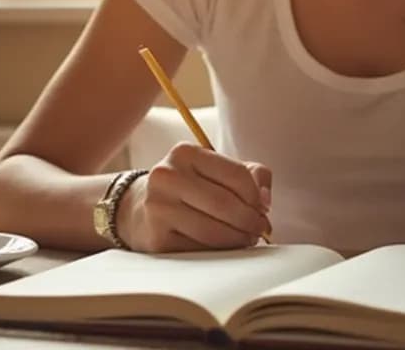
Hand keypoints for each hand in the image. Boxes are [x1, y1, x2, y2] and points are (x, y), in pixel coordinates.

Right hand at [117, 142, 272, 252]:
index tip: (263, 208)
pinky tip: (224, 247)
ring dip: (239, 240)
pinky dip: (220, 252)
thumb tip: (265, 201)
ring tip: (245, 239)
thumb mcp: (215, 169)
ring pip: (214, 231)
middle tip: (259, 229)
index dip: (257, 196)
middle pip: (226, 204)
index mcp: (185, 153)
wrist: (139, 208)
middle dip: (251, 221)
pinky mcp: (156, 239)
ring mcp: (158, 208)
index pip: (237, 175)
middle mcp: (167, 176)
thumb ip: (250, 175)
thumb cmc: (188, 188)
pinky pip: (200, 250)